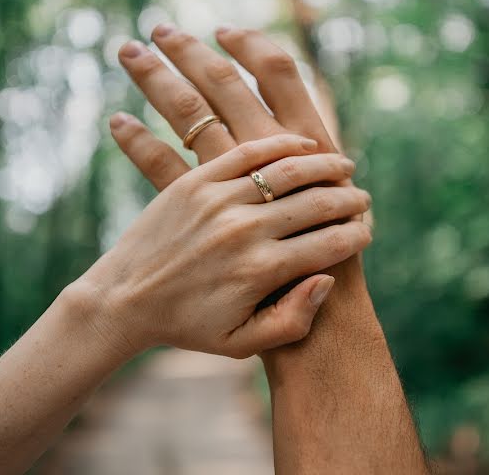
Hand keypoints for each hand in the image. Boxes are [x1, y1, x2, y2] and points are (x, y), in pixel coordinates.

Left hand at [82, 133, 370, 358]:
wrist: (123, 299)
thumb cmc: (188, 325)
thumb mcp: (241, 343)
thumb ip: (292, 321)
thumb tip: (328, 280)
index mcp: (259, 272)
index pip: (329, 245)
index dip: (356, 237)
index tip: (365, 233)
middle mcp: (243, 231)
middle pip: (317, 203)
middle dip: (349, 200)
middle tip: (361, 199)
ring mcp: (218, 200)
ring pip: (288, 170)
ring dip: (325, 165)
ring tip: (343, 166)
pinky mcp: (196, 181)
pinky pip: (247, 152)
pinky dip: (281, 145)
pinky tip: (304, 146)